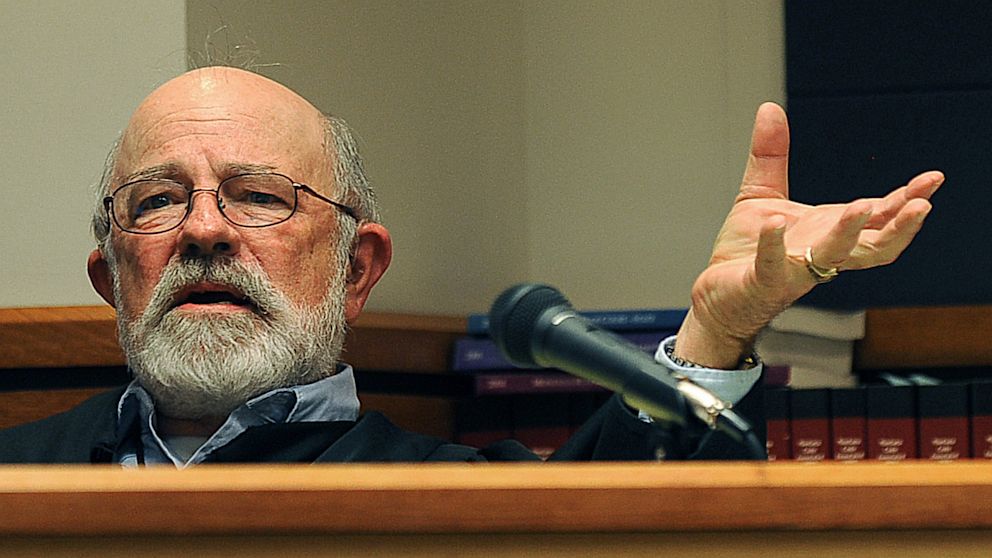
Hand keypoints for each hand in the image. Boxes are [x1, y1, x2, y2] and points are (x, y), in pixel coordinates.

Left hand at [674, 102, 943, 367]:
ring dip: (849, 233)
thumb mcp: (762, 195)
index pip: (878, 217)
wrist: (716, 294)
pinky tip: (776, 223)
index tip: (932, 180)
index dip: (905, 200)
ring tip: (861, 208)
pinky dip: (775, 245)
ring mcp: (795, 270)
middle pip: (874, 246)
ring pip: (833, 257)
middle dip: (900, 226)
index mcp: (828, 230)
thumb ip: (771, 154)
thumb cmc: (747, 250)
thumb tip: (770, 107)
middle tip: (922, 206)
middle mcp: (821, 253)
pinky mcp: (764, 282)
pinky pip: (773, 265)